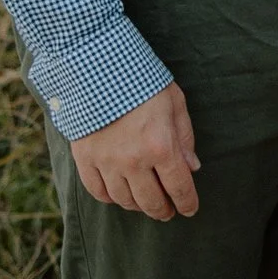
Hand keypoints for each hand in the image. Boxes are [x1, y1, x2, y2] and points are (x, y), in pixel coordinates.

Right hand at [70, 81, 201, 220]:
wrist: (97, 67)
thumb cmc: (142, 82)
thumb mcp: (174, 103)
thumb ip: (184, 137)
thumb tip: (192, 167)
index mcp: (161, 146)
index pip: (179, 188)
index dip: (187, 203)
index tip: (189, 209)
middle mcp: (134, 160)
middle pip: (151, 201)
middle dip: (163, 210)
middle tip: (168, 211)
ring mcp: (107, 161)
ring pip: (125, 200)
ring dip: (138, 205)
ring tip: (144, 201)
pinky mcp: (85, 158)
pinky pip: (98, 191)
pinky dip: (110, 197)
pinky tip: (119, 193)